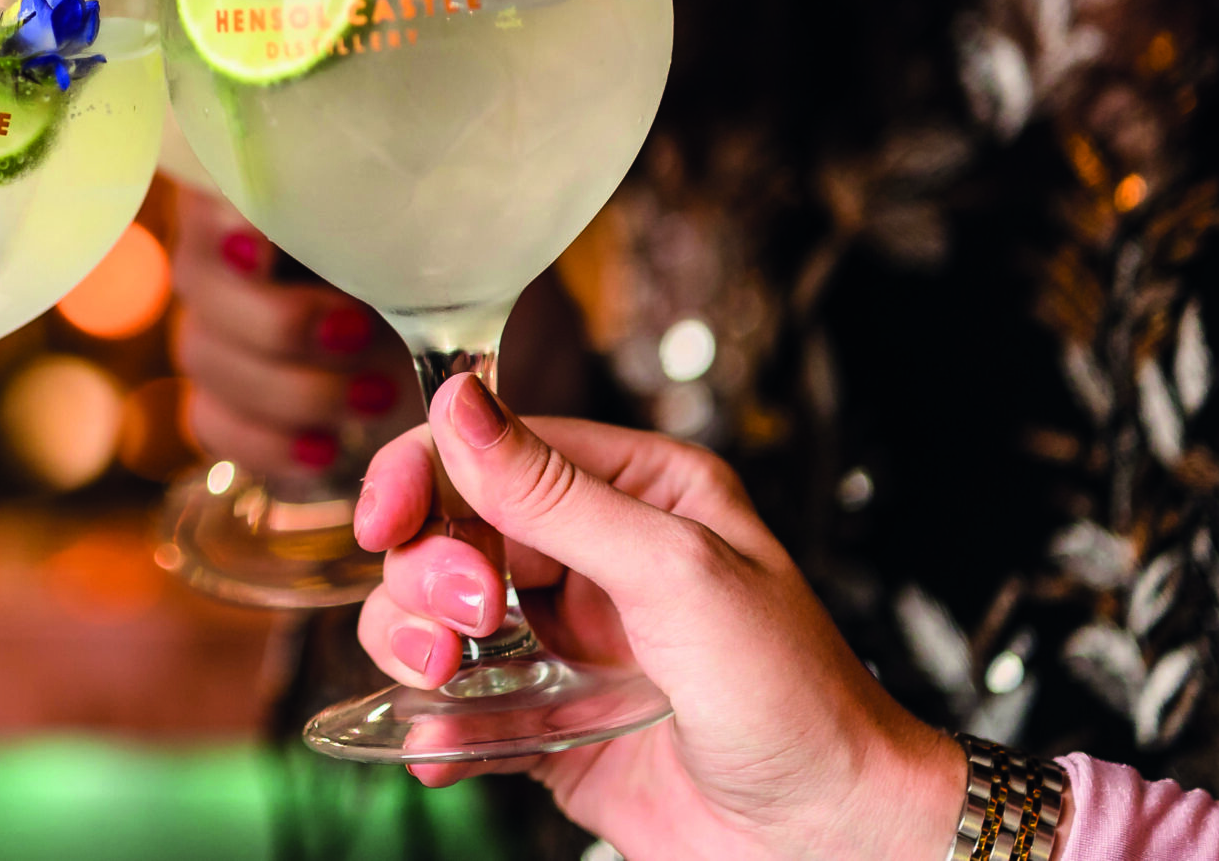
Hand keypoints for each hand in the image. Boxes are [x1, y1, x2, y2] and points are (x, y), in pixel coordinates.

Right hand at [170, 184, 416, 475]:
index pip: (209, 187)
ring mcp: (210, 328)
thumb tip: (425, 213)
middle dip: (279, 320)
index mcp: (261, 191)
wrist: (436, 354)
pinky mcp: (220, 399)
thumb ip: (404, 229)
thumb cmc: (432, 275)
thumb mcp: (430, 243)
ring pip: (206, 354)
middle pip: (201, 280)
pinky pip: (211, 422)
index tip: (261, 246)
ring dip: (294, 386)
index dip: (223, 217)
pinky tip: (328, 447)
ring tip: (377, 394)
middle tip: (360, 332)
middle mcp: (219, 253)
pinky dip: (269, 441)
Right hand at [352, 377, 964, 860]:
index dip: (425, 478)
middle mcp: (594, 557)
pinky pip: (459, 707)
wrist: (833, 844)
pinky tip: (442, 747)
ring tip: (442, 683)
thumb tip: (459, 402)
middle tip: (462, 624)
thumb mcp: (674, 572)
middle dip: (428, 575)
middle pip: (450, 531)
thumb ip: (554, 494)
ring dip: (413, 645)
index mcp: (636, 490)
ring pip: (436, 617)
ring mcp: (566, 642)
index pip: (495, 449)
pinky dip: (435, 724)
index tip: (385, 523)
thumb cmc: (794, 698)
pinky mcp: (551, 723)